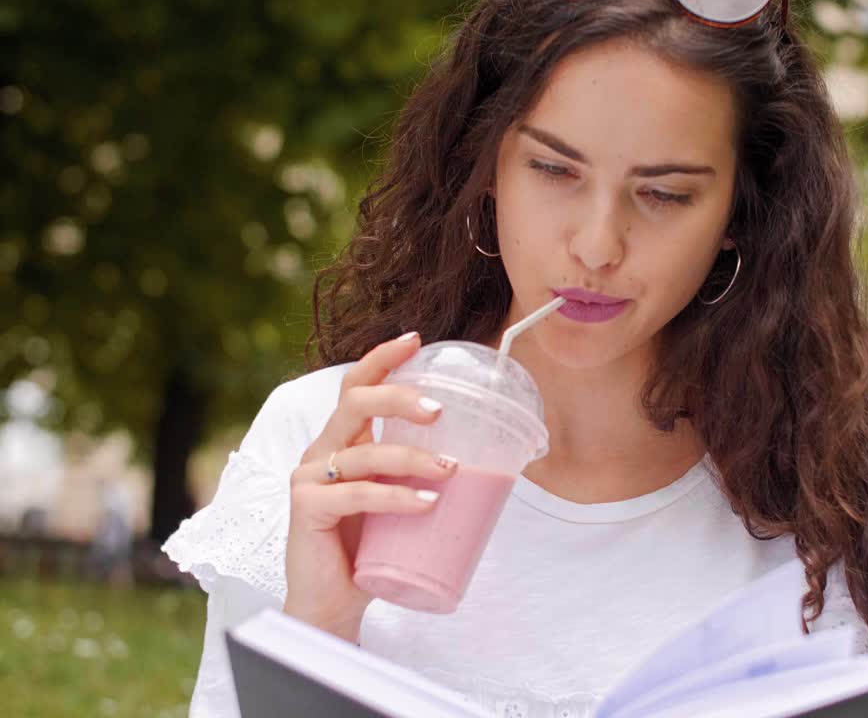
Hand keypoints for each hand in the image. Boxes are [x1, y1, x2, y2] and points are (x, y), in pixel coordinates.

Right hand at [282, 331, 458, 641]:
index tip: (415, 340)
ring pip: (364, 451)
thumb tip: (484, 461)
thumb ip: (420, 476)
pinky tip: (426, 504)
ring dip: (413, 458)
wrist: (333, 605)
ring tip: (450, 470)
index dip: (382, 359)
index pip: (356, 386)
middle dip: (400, 398)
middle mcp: (321, 451)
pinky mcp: (305, 509)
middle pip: (355, 403)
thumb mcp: (399, 501)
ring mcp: (309, 479)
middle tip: (440, 411)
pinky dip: (396, 497)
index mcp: (342, 441)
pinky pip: (357, 494)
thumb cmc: (369, 550)